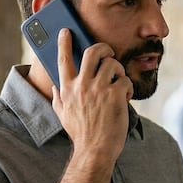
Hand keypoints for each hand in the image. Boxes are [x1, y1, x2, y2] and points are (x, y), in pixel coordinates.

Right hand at [51, 29, 130, 163]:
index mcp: (67, 89)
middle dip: (103, 48)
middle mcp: (81, 86)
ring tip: (119, 83)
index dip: (64, 43)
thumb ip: (58, 99)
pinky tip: (126, 97)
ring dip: (119, 71)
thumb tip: (54, 87)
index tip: (65, 31)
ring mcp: (98, 89)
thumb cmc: (81, 135)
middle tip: (108, 53)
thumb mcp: (63, 116)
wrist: (95, 151)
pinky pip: (125, 80)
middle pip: (92, 52)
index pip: (63, 60)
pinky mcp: (115, 95)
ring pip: (112, 64)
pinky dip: (128, 87)